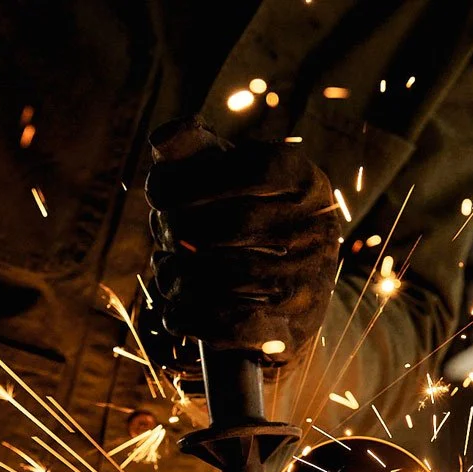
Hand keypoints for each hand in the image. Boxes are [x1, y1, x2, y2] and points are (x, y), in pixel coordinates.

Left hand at [146, 116, 340, 367]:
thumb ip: (197, 153)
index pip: (247, 172)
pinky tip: (176, 312)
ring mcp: (307, 284)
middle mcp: (316, 231)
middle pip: (222, 229)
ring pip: (216, 280)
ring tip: (169, 273)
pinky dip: (187, 318)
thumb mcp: (232, 180)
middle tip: (166, 241)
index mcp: (305, 182)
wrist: (294, 301)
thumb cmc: (251, 225)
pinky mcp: (292, 331)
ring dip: (176, 278)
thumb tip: (165, 139)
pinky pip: (224, 324)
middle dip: (177, 235)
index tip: (156, 193)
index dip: (189, 181)